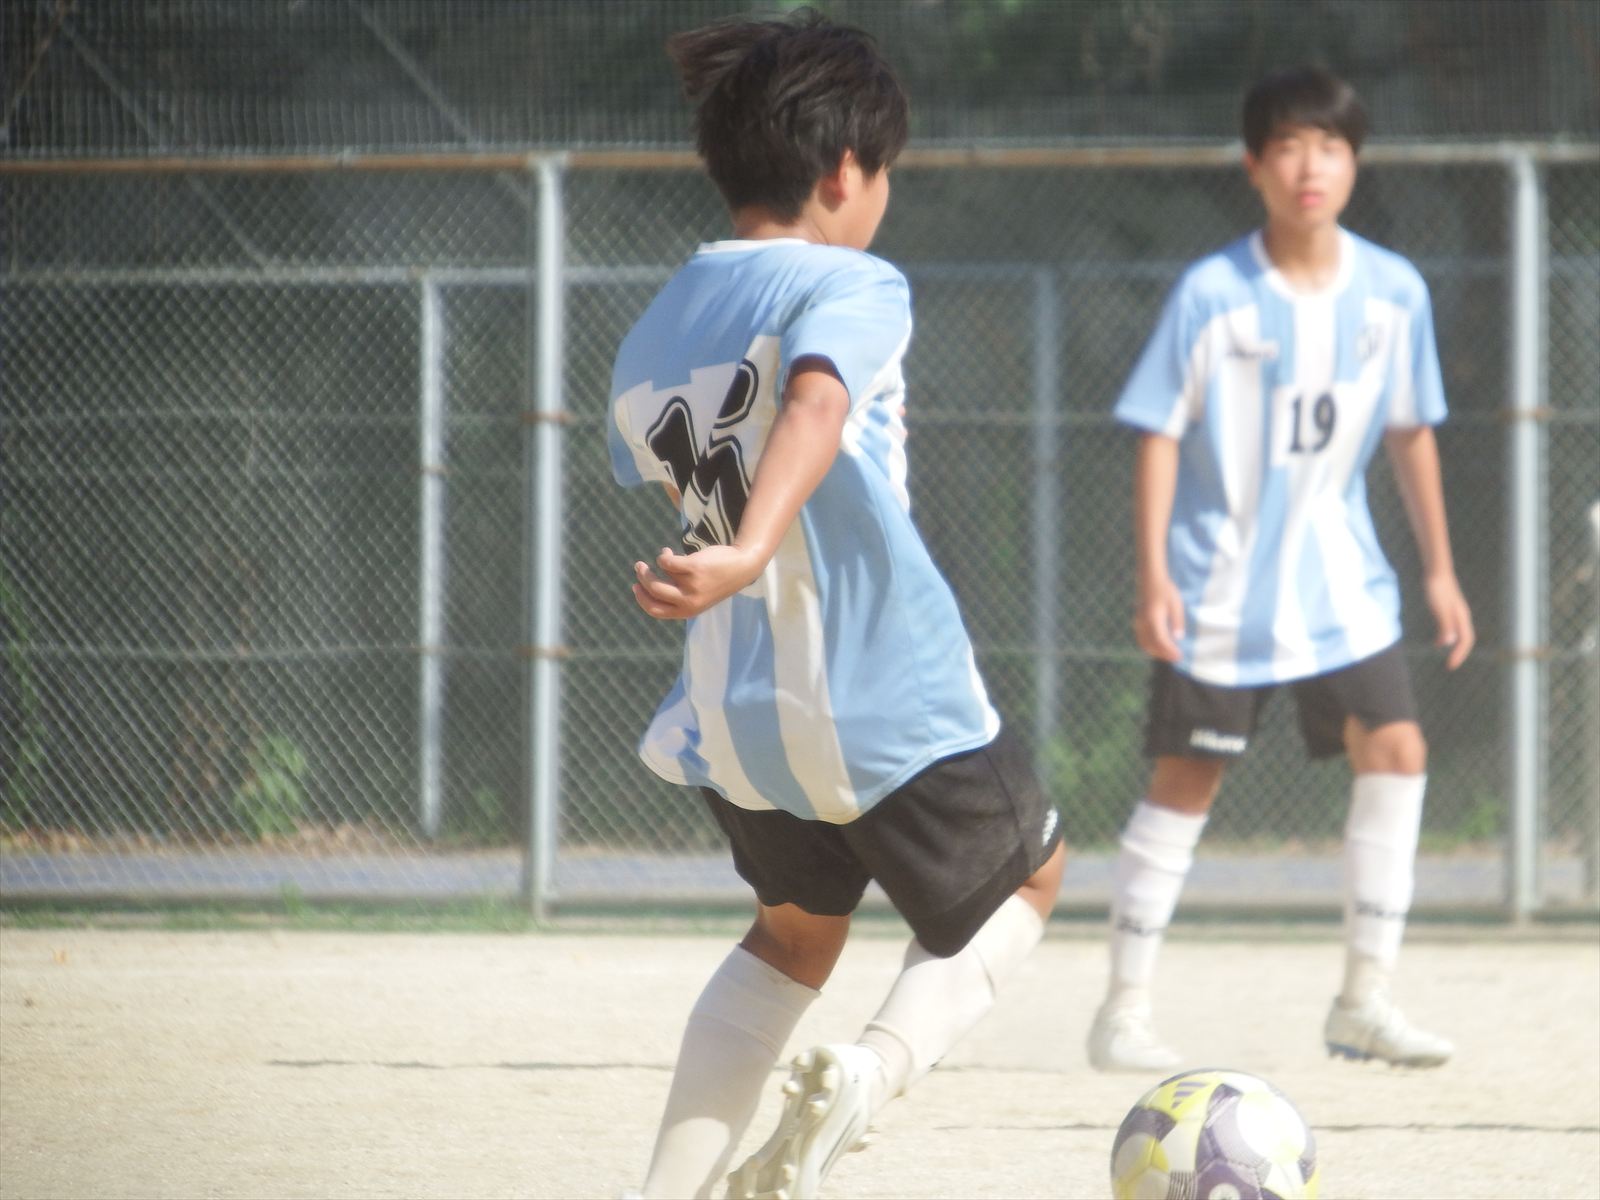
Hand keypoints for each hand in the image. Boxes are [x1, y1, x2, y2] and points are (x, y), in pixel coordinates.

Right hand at [631, 544, 763, 620]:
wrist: (742, 566)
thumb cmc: (717, 579)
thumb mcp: (698, 594)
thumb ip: (678, 593)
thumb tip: (649, 580)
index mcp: (688, 611)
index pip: (656, 610)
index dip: (642, 599)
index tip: (635, 587)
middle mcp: (689, 601)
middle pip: (653, 593)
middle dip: (642, 579)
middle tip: (639, 567)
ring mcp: (691, 586)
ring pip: (658, 577)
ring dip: (649, 568)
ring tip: (652, 560)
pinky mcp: (694, 569)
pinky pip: (667, 562)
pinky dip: (664, 556)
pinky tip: (667, 552)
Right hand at [1132, 575, 1184, 661]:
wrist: (1150, 579)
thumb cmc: (1165, 590)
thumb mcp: (1176, 604)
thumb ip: (1177, 621)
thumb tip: (1178, 637)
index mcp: (1154, 618)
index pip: (1161, 640)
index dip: (1170, 651)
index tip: (1180, 656)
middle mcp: (1143, 622)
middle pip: (1151, 645)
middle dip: (1164, 654)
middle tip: (1176, 657)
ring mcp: (1138, 623)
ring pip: (1144, 644)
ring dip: (1156, 651)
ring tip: (1168, 654)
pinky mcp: (1137, 622)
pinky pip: (1141, 639)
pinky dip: (1150, 646)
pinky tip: (1159, 646)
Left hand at [1424, 571, 1474, 669]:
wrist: (1436, 571)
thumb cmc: (1437, 589)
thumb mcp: (1439, 608)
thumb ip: (1445, 624)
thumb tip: (1449, 642)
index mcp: (1461, 617)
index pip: (1465, 640)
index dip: (1459, 654)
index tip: (1450, 665)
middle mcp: (1462, 616)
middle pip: (1465, 639)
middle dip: (1459, 653)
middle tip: (1451, 666)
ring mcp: (1456, 613)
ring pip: (1458, 634)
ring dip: (1453, 646)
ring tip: (1445, 657)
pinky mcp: (1449, 609)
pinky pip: (1451, 628)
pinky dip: (1446, 637)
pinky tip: (1438, 642)